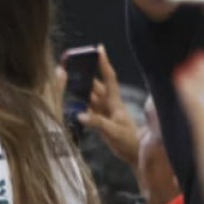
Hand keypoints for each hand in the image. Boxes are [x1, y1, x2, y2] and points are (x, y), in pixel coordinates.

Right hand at [77, 46, 140, 166]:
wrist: (136, 154)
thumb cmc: (129, 141)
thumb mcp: (113, 132)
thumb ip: (97, 123)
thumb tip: (79, 115)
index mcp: (115, 102)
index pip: (109, 78)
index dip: (104, 63)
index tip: (99, 48)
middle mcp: (109, 104)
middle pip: (96, 85)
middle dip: (85, 74)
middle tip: (72, 64)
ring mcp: (105, 113)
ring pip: (91, 97)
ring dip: (81, 89)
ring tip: (66, 80)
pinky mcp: (101, 122)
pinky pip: (88, 110)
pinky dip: (80, 106)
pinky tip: (71, 103)